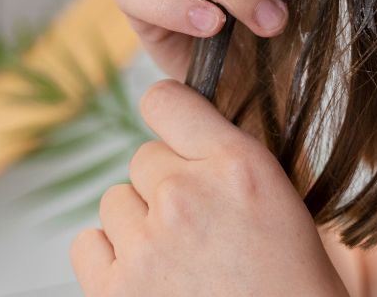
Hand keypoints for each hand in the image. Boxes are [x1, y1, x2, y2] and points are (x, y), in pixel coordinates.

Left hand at [71, 79, 347, 296]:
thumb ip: (228, 158)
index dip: (170, 116)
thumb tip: (181, 134)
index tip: (176, 136)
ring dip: (139, 224)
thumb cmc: (289, 286)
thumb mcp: (280, 199)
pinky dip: (110, 259)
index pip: (165, 99)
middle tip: (201, 227)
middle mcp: (185, 196)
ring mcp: (146, 245)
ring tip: (181, 260)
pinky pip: (87, 244)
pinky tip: (147, 277)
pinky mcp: (114, 290)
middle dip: (166, 186)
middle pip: (143, 158)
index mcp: (236, 165)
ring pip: (115, 201)